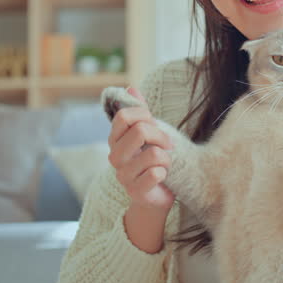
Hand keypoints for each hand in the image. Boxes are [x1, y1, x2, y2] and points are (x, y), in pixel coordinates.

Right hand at [107, 87, 174, 210]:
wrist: (157, 195)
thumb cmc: (153, 161)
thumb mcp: (148, 133)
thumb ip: (139, 112)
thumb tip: (131, 88)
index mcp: (115, 139)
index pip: (124, 116)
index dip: (145, 116)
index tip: (155, 126)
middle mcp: (114, 156)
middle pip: (140, 130)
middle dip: (161, 136)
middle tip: (167, 146)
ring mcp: (123, 175)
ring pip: (153, 153)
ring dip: (166, 158)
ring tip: (164, 164)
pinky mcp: (135, 191)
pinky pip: (156, 174)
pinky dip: (164, 173)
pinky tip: (161, 178)